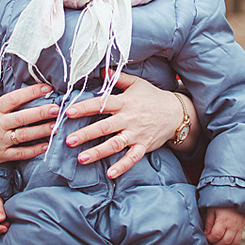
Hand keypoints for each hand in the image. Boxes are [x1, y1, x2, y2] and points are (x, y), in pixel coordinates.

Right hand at [0, 60, 57, 183]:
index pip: (14, 98)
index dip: (31, 92)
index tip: (46, 88)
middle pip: (22, 118)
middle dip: (41, 113)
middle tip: (57, 108)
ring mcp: (0, 141)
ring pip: (24, 136)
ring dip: (41, 131)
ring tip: (56, 126)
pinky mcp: (1, 156)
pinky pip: (20, 154)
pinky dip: (33, 151)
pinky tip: (46, 145)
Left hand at [63, 70, 193, 178]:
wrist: (176, 113)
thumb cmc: (153, 97)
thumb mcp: (136, 84)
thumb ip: (117, 78)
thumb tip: (101, 70)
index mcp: (125, 102)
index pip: (101, 104)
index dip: (84, 108)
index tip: (69, 112)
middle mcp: (129, 118)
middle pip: (104, 127)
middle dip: (85, 134)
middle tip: (69, 140)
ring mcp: (136, 134)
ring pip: (115, 144)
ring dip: (98, 152)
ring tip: (81, 159)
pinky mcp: (144, 146)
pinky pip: (132, 158)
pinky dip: (122, 166)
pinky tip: (110, 174)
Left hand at [204, 207, 244, 244]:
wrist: (236, 198)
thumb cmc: (221, 203)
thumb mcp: (212, 209)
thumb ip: (208, 222)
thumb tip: (206, 233)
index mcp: (223, 220)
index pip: (216, 235)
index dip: (209, 238)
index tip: (205, 236)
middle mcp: (232, 226)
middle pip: (224, 241)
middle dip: (215, 244)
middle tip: (209, 242)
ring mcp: (238, 228)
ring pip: (231, 243)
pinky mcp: (241, 229)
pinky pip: (237, 241)